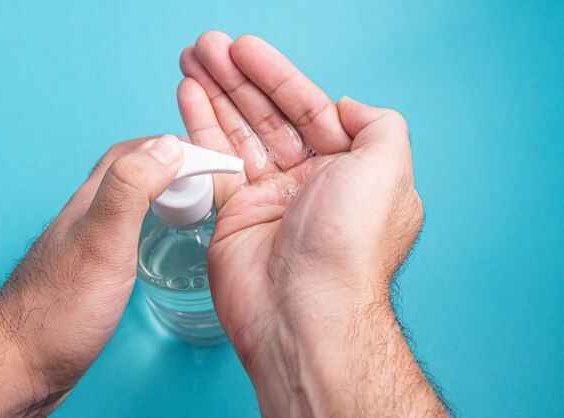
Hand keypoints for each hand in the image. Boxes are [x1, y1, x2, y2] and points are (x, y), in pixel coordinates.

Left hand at [0, 135, 183, 415]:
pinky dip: (152, 224)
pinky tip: (160, 242)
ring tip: (190, 205)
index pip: (131, 153)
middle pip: (130, 174)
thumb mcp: (102, 241)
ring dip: (161, 194)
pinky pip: (128, 232)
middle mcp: (87, 217)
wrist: (24, 364)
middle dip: (169, 166)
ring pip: (129, 204)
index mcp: (90, 201)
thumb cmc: (61, 308)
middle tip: (204, 181)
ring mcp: (88, 244)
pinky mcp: (92, 271)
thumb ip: (130, 191)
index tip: (206, 156)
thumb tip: (166, 146)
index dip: (169, 146)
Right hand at [178, 32, 445, 415]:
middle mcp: (309, 182)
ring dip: (215, 95)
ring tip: (192, 60)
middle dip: (237, 78)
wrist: (303, 313)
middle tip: (208, 46)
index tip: (245, 48)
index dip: (276, 75)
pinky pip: (214, 163)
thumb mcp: (388, 170)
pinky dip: (199, 129)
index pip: (308, 108)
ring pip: (238, 133)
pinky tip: (188, 97)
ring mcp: (270, 199)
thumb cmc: (348, 245)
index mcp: (347, 170)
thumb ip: (378, 127)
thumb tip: (348, 108)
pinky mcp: (235, 216)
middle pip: (268, 116)